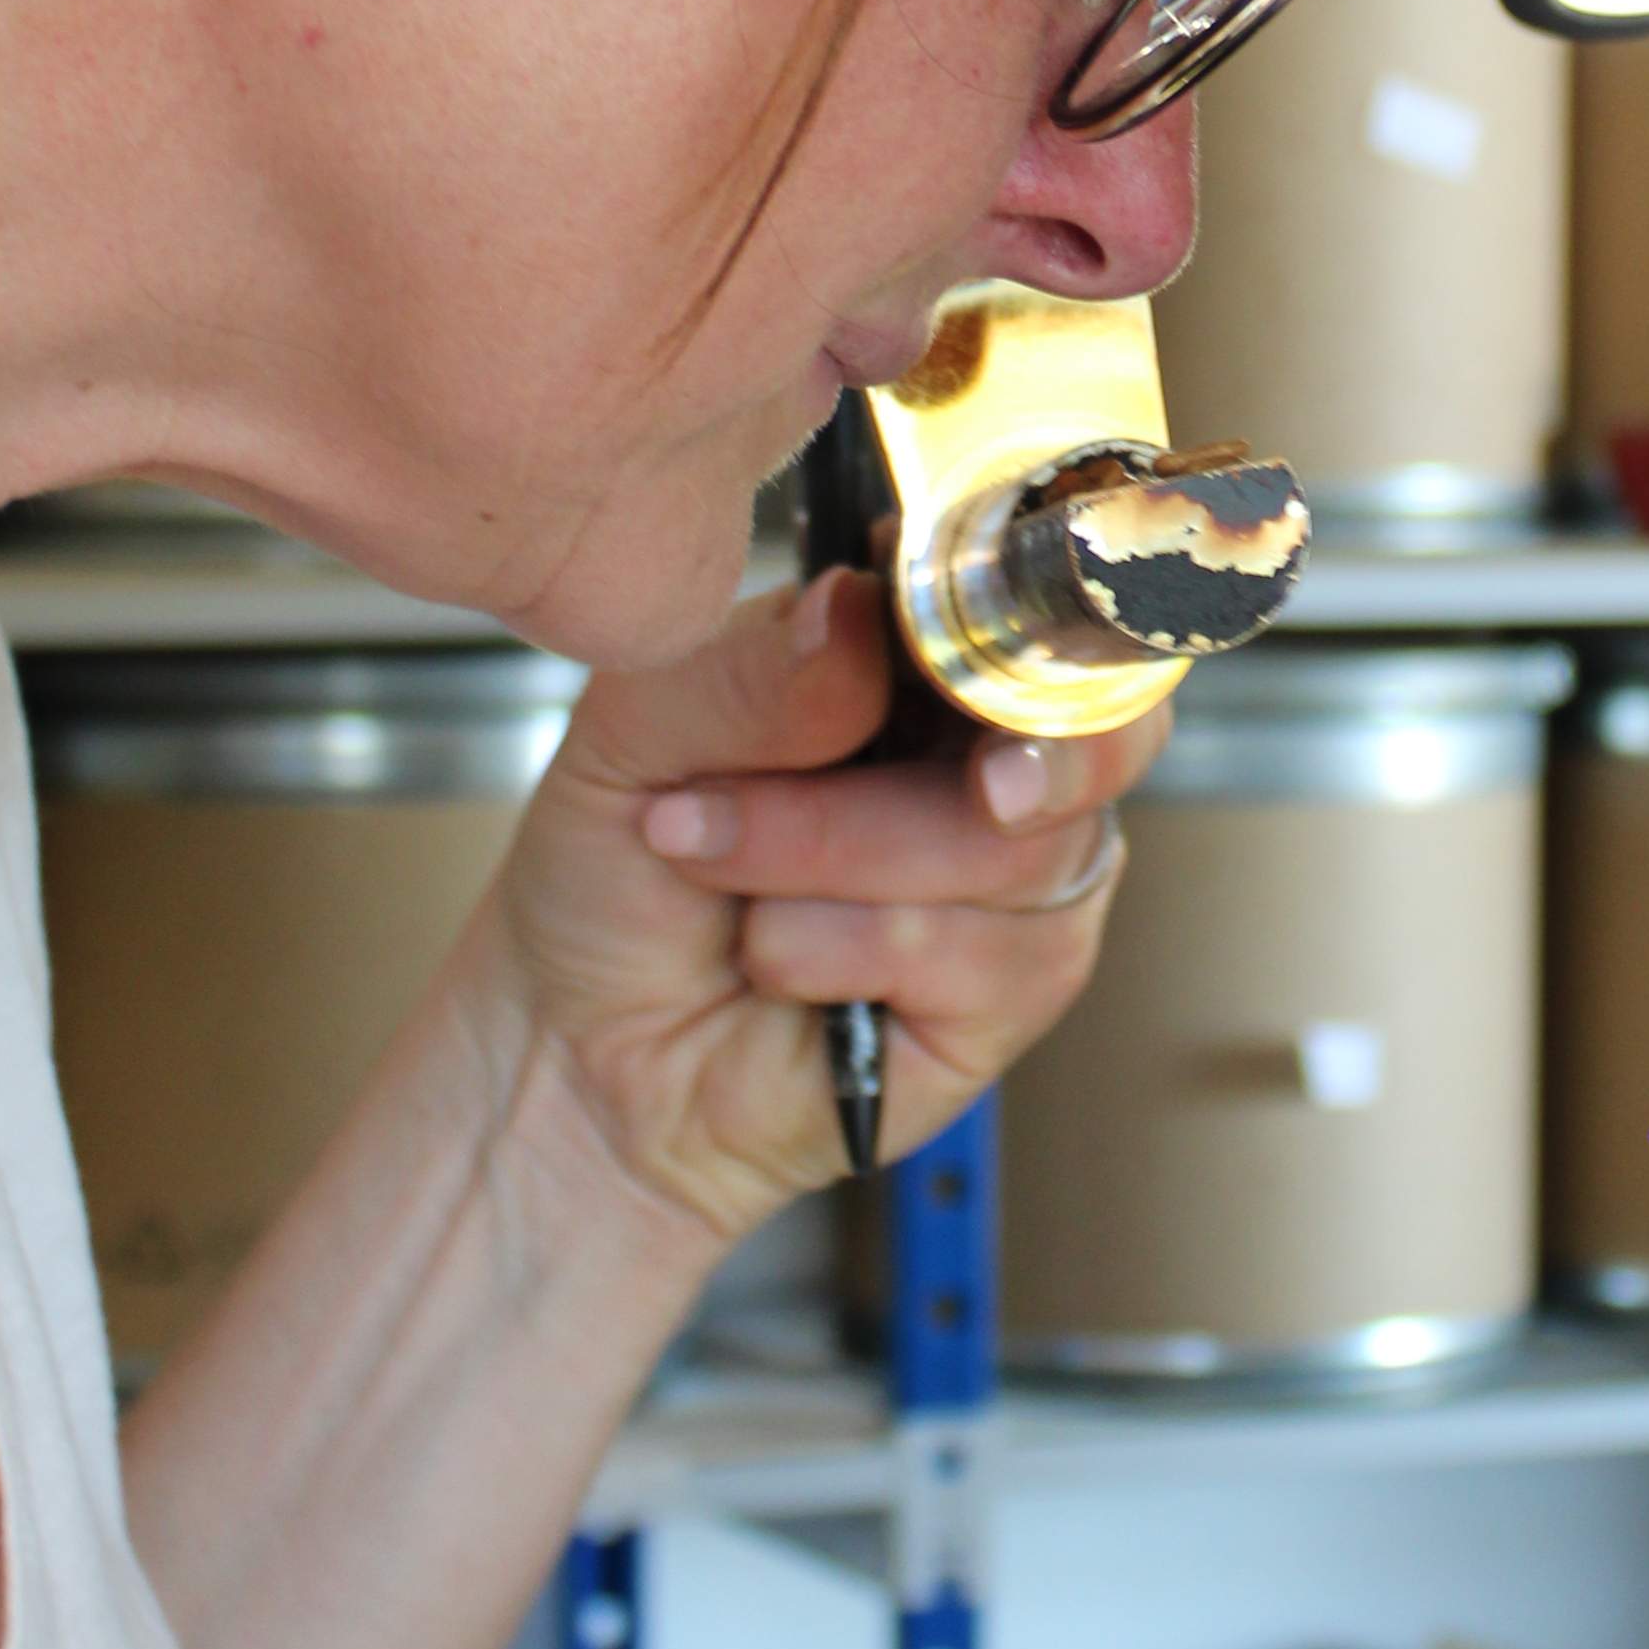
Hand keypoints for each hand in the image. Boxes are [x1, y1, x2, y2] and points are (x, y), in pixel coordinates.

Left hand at [493, 567, 1161, 1248]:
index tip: (966, 623)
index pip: (1049, 604)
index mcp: (926, 660)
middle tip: (882, 756)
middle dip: (961, 747)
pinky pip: (967, 954)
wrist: (577, 1044)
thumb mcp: (636, 731)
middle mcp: (997, 760)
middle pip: (1071, 724)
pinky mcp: (1009, 999)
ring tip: (710, 861)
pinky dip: (835, 948)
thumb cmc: (619, 870)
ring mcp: (1019, 883)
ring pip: (1007, 846)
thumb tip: (853, 614)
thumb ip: (745, 669)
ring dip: (826, 852)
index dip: (1042, 609)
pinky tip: (771, 957)